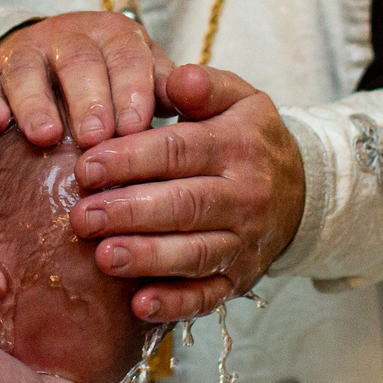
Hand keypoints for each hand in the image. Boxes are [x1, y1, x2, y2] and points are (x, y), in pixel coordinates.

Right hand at [0, 11, 172, 148]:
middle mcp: (69, 38)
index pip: (126, 56)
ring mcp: (27, 54)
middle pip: (78, 63)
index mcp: (115, 36)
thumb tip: (197, 104)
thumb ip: (167, 89)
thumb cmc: (113, 80)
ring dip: (36, 103)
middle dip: (88, 100)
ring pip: (27, 71)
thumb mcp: (143, 75)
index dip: (131, 90)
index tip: (136, 128)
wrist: (52, 57)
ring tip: (45, 137)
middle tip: (95, 138)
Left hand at [70, 64, 304, 323]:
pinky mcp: (239, 279)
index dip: (130, 159)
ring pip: (195, 254)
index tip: (85, 166)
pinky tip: (139, 306)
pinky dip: (175, 305)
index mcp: (238, 145)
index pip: (179, 150)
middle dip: (130, 212)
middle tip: (81, 216)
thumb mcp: (238, 98)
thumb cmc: (248, 137)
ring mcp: (245, 242)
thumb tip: (176, 77)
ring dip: (148, 258)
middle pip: (185, 205)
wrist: (301, 190)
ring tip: (103, 258)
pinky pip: (208, 296)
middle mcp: (246, 196)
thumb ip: (203, 85)